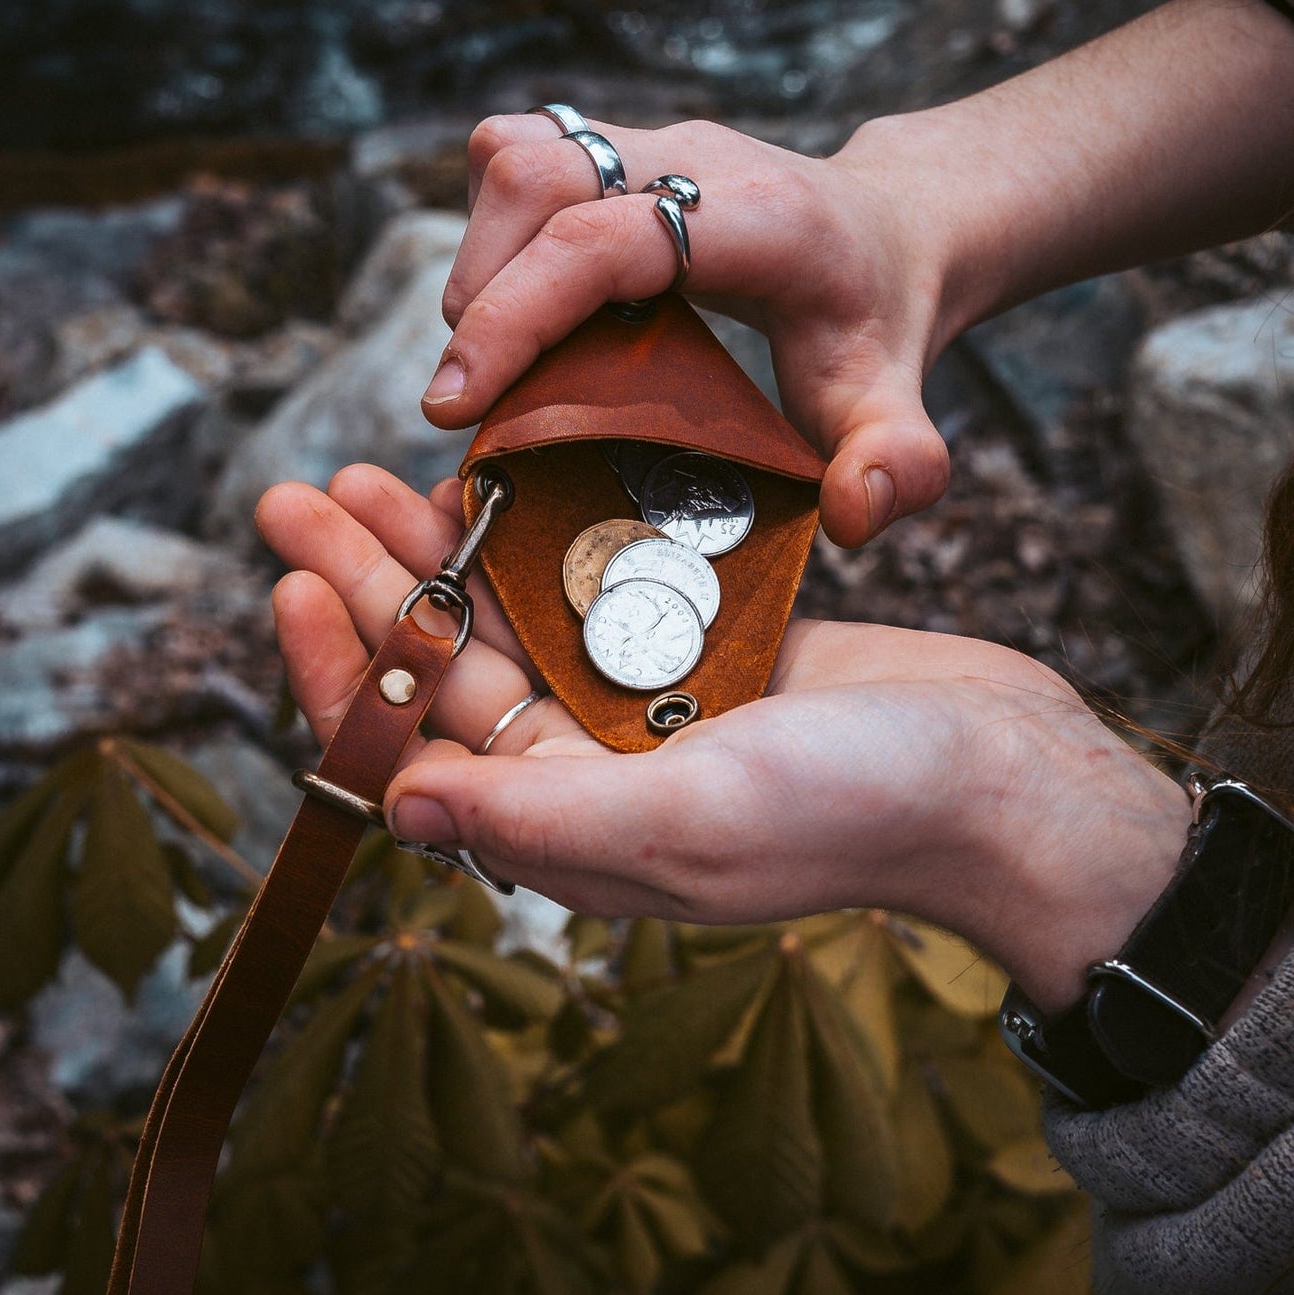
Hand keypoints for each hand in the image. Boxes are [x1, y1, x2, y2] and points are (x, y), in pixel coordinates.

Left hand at [257, 466, 1187, 1011]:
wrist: (1001, 775)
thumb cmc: (857, 811)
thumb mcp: (686, 820)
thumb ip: (541, 815)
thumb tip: (401, 808)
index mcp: (571, 823)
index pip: (416, 751)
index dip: (344, 668)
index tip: (291, 580)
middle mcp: (594, 768)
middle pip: (447, 667)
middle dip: (368, 582)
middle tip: (296, 494)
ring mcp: (649, 704)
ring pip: (512, 617)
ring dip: (440, 546)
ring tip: (370, 471)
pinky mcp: (705, 647)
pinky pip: (596, 583)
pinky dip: (545, 532)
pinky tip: (501, 475)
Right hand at [422, 113, 954, 546]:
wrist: (889, 232)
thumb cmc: (876, 324)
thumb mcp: (896, 401)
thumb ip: (898, 462)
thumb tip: (855, 515)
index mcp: (758, 217)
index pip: (604, 240)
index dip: (514, 314)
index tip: (455, 405)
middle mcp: (695, 157)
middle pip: (539, 175)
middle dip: (481, 292)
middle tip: (472, 398)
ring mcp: (652, 141)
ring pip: (517, 156)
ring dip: (478, 259)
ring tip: (494, 358)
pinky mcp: (619, 146)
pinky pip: (521, 157)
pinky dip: (494, 232)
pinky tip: (522, 307)